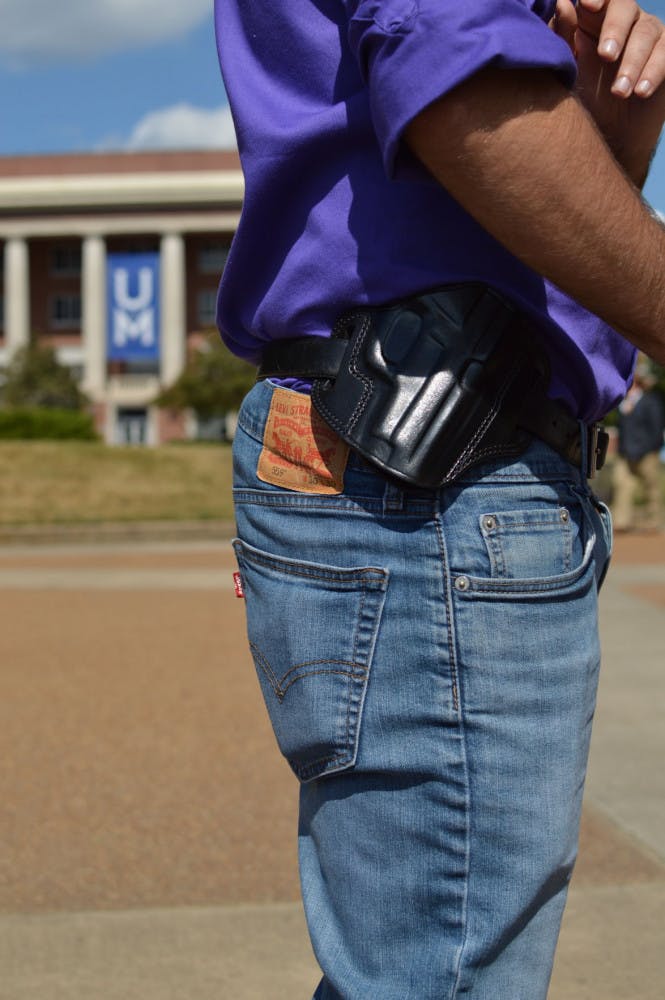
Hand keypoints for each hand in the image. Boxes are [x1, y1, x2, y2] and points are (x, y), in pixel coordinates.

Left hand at [552, 0, 664, 183]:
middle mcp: (624, 18)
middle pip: (624, 7)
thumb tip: (562, 2)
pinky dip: (653, 73)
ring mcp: (647, 32)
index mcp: (595, 17)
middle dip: (615, 30)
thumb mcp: (570, 69)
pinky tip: (640, 91)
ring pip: (645, 33)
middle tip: (606, 56)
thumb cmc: (584, 94)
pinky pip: (664, 54)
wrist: (610, 130)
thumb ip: (564, 37)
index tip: (588, 6)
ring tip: (619, 92)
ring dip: (632, 63)